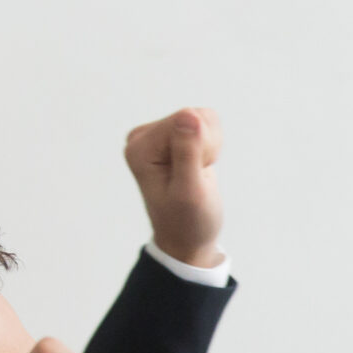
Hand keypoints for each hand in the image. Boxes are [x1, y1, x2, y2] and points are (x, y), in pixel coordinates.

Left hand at [124, 108, 224, 268]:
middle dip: (207, 147)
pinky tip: (200, 165)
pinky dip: (212, 146)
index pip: (186, 119)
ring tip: (199, 172)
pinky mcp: (172, 136)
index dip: (203, 147)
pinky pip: (206, 123)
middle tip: (198, 176)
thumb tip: (188, 114)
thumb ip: (187, 152)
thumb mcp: (190, 191)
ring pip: (203, 118)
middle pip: (194, 115)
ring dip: (211, 147)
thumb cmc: (187, 222)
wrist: (186, 238)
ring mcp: (157, 136)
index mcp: (140, 148)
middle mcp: (144, 137)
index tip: (195, 174)